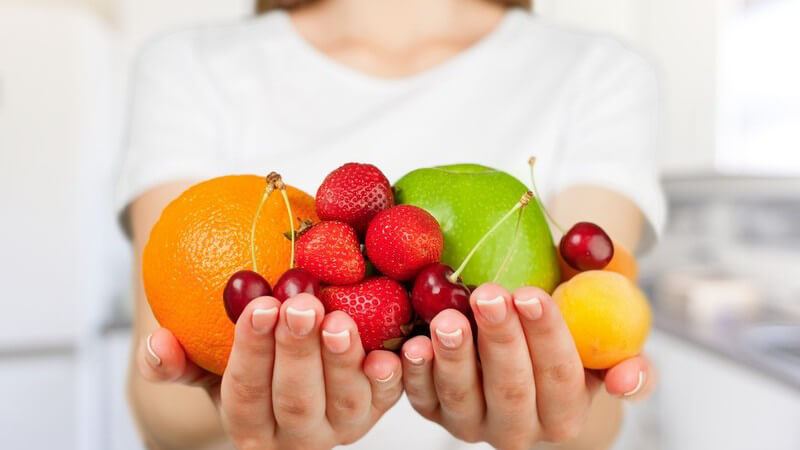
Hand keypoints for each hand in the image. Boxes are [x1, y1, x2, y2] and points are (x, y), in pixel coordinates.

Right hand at [137, 293, 403, 448]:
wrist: (291, 374)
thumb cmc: (247, 366)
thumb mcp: (207, 366)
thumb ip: (176, 362)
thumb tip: (156, 344)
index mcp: (251, 427)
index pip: (245, 394)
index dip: (252, 352)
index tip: (260, 307)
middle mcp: (298, 437)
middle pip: (296, 400)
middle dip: (298, 352)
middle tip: (301, 305)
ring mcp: (343, 425)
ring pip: (345, 403)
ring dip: (342, 361)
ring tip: (339, 319)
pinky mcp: (378, 408)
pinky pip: (390, 397)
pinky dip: (390, 377)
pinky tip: (392, 349)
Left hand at [400, 283, 655, 448]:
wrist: (525, 340)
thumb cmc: (571, 329)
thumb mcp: (609, 335)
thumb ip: (628, 353)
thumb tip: (626, 379)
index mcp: (566, 413)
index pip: (561, 376)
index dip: (548, 336)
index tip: (532, 295)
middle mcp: (520, 429)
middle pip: (511, 389)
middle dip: (500, 340)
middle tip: (490, 295)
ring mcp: (472, 423)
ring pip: (463, 397)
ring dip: (454, 358)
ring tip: (448, 319)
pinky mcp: (434, 411)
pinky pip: (422, 397)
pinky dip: (415, 374)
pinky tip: (413, 345)